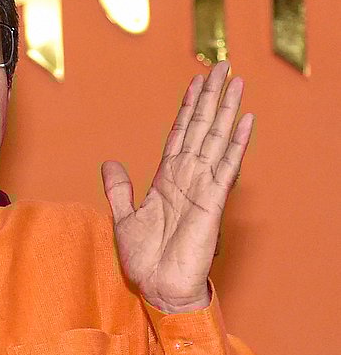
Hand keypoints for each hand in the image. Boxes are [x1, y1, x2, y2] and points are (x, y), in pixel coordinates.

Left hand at [100, 61, 252, 313]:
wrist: (158, 288)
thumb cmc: (146, 260)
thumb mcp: (124, 216)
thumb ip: (119, 188)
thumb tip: (109, 162)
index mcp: (168, 179)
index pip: (181, 134)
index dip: (189, 107)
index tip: (197, 82)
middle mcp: (188, 178)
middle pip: (201, 128)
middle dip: (211, 97)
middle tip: (223, 66)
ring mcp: (202, 187)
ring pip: (215, 139)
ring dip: (226, 110)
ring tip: (236, 82)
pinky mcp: (212, 202)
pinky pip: (226, 167)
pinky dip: (236, 144)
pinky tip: (245, 121)